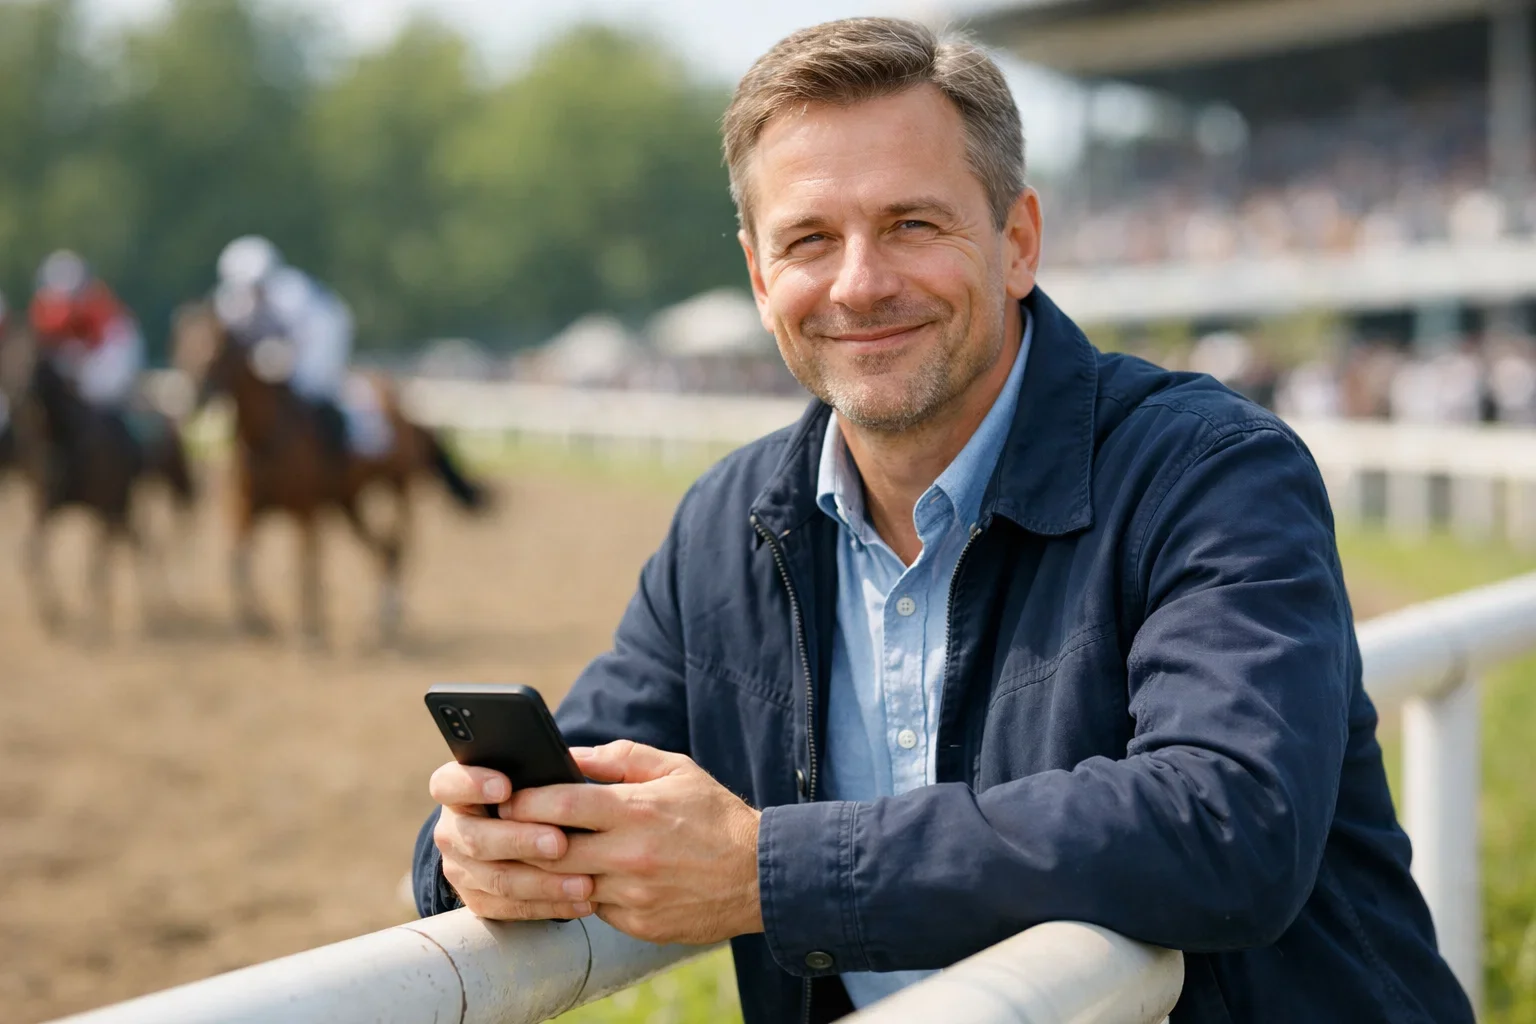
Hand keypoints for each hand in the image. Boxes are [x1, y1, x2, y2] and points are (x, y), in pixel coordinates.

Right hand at [429, 762, 595, 920]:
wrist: (520, 831)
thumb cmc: (532, 791)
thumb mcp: (530, 772)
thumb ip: (541, 766)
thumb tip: (574, 764)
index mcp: (457, 790)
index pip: (449, 783)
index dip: (472, 784)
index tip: (505, 786)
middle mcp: (452, 830)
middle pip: (476, 838)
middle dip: (521, 841)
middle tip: (559, 842)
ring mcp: (461, 868)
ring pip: (498, 879)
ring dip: (543, 882)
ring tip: (582, 882)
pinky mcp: (478, 899)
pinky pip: (512, 908)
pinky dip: (550, 905)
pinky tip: (582, 902)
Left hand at [504, 740, 763, 945]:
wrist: (761, 874)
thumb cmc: (715, 815)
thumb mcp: (675, 769)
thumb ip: (620, 758)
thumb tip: (571, 754)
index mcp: (636, 810)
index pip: (561, 803)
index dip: (525, 800)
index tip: (506, 795)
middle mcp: (630, 855)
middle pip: (550, 851)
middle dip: (521, 839)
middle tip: (505, 829)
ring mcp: (633, 895)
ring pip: (566, 886)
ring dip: (547, 872)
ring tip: (534, 855)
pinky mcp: (640, 925)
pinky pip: (594, 910)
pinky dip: (583, 894)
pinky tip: (580, 879)